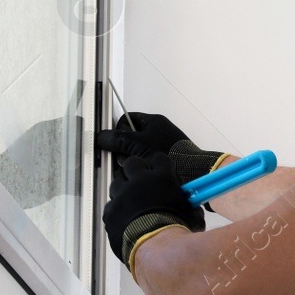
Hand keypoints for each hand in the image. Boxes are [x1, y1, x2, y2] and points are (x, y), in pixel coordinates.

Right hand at [96, 111, 224, 184]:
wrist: (192, 172)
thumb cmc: (170, 152)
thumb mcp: (138, 143)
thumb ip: (118, 139)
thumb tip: (102, 137)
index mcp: (153, 122)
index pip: (127, 120)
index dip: (117, 130)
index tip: (111, 141)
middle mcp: (157, 133)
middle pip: (129, 138)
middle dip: (123, 149)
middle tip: (122, 156)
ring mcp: (161, 147)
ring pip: (135, 152)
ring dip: (130, 160)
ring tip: (133, 166)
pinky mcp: (163, 161)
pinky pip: (144, 163)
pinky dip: (140, 168)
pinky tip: (140, 173)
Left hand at [103, 152, 205, 270]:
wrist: (155, 246)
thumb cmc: (174, 230)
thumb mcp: (191, 215)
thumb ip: (190, 207)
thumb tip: (194, 210)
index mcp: (162, 178)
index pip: (158, 159)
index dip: (157, 164)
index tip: (157, 169)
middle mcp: (140, 181)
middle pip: (132, 163)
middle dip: (134, 170)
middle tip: (138, 179)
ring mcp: (122, 195)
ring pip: (116, 183)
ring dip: (122, 190)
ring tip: (128, 201)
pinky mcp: (111, 211)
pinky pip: (110, 206)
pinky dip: (115, 211)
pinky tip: (122, 218)